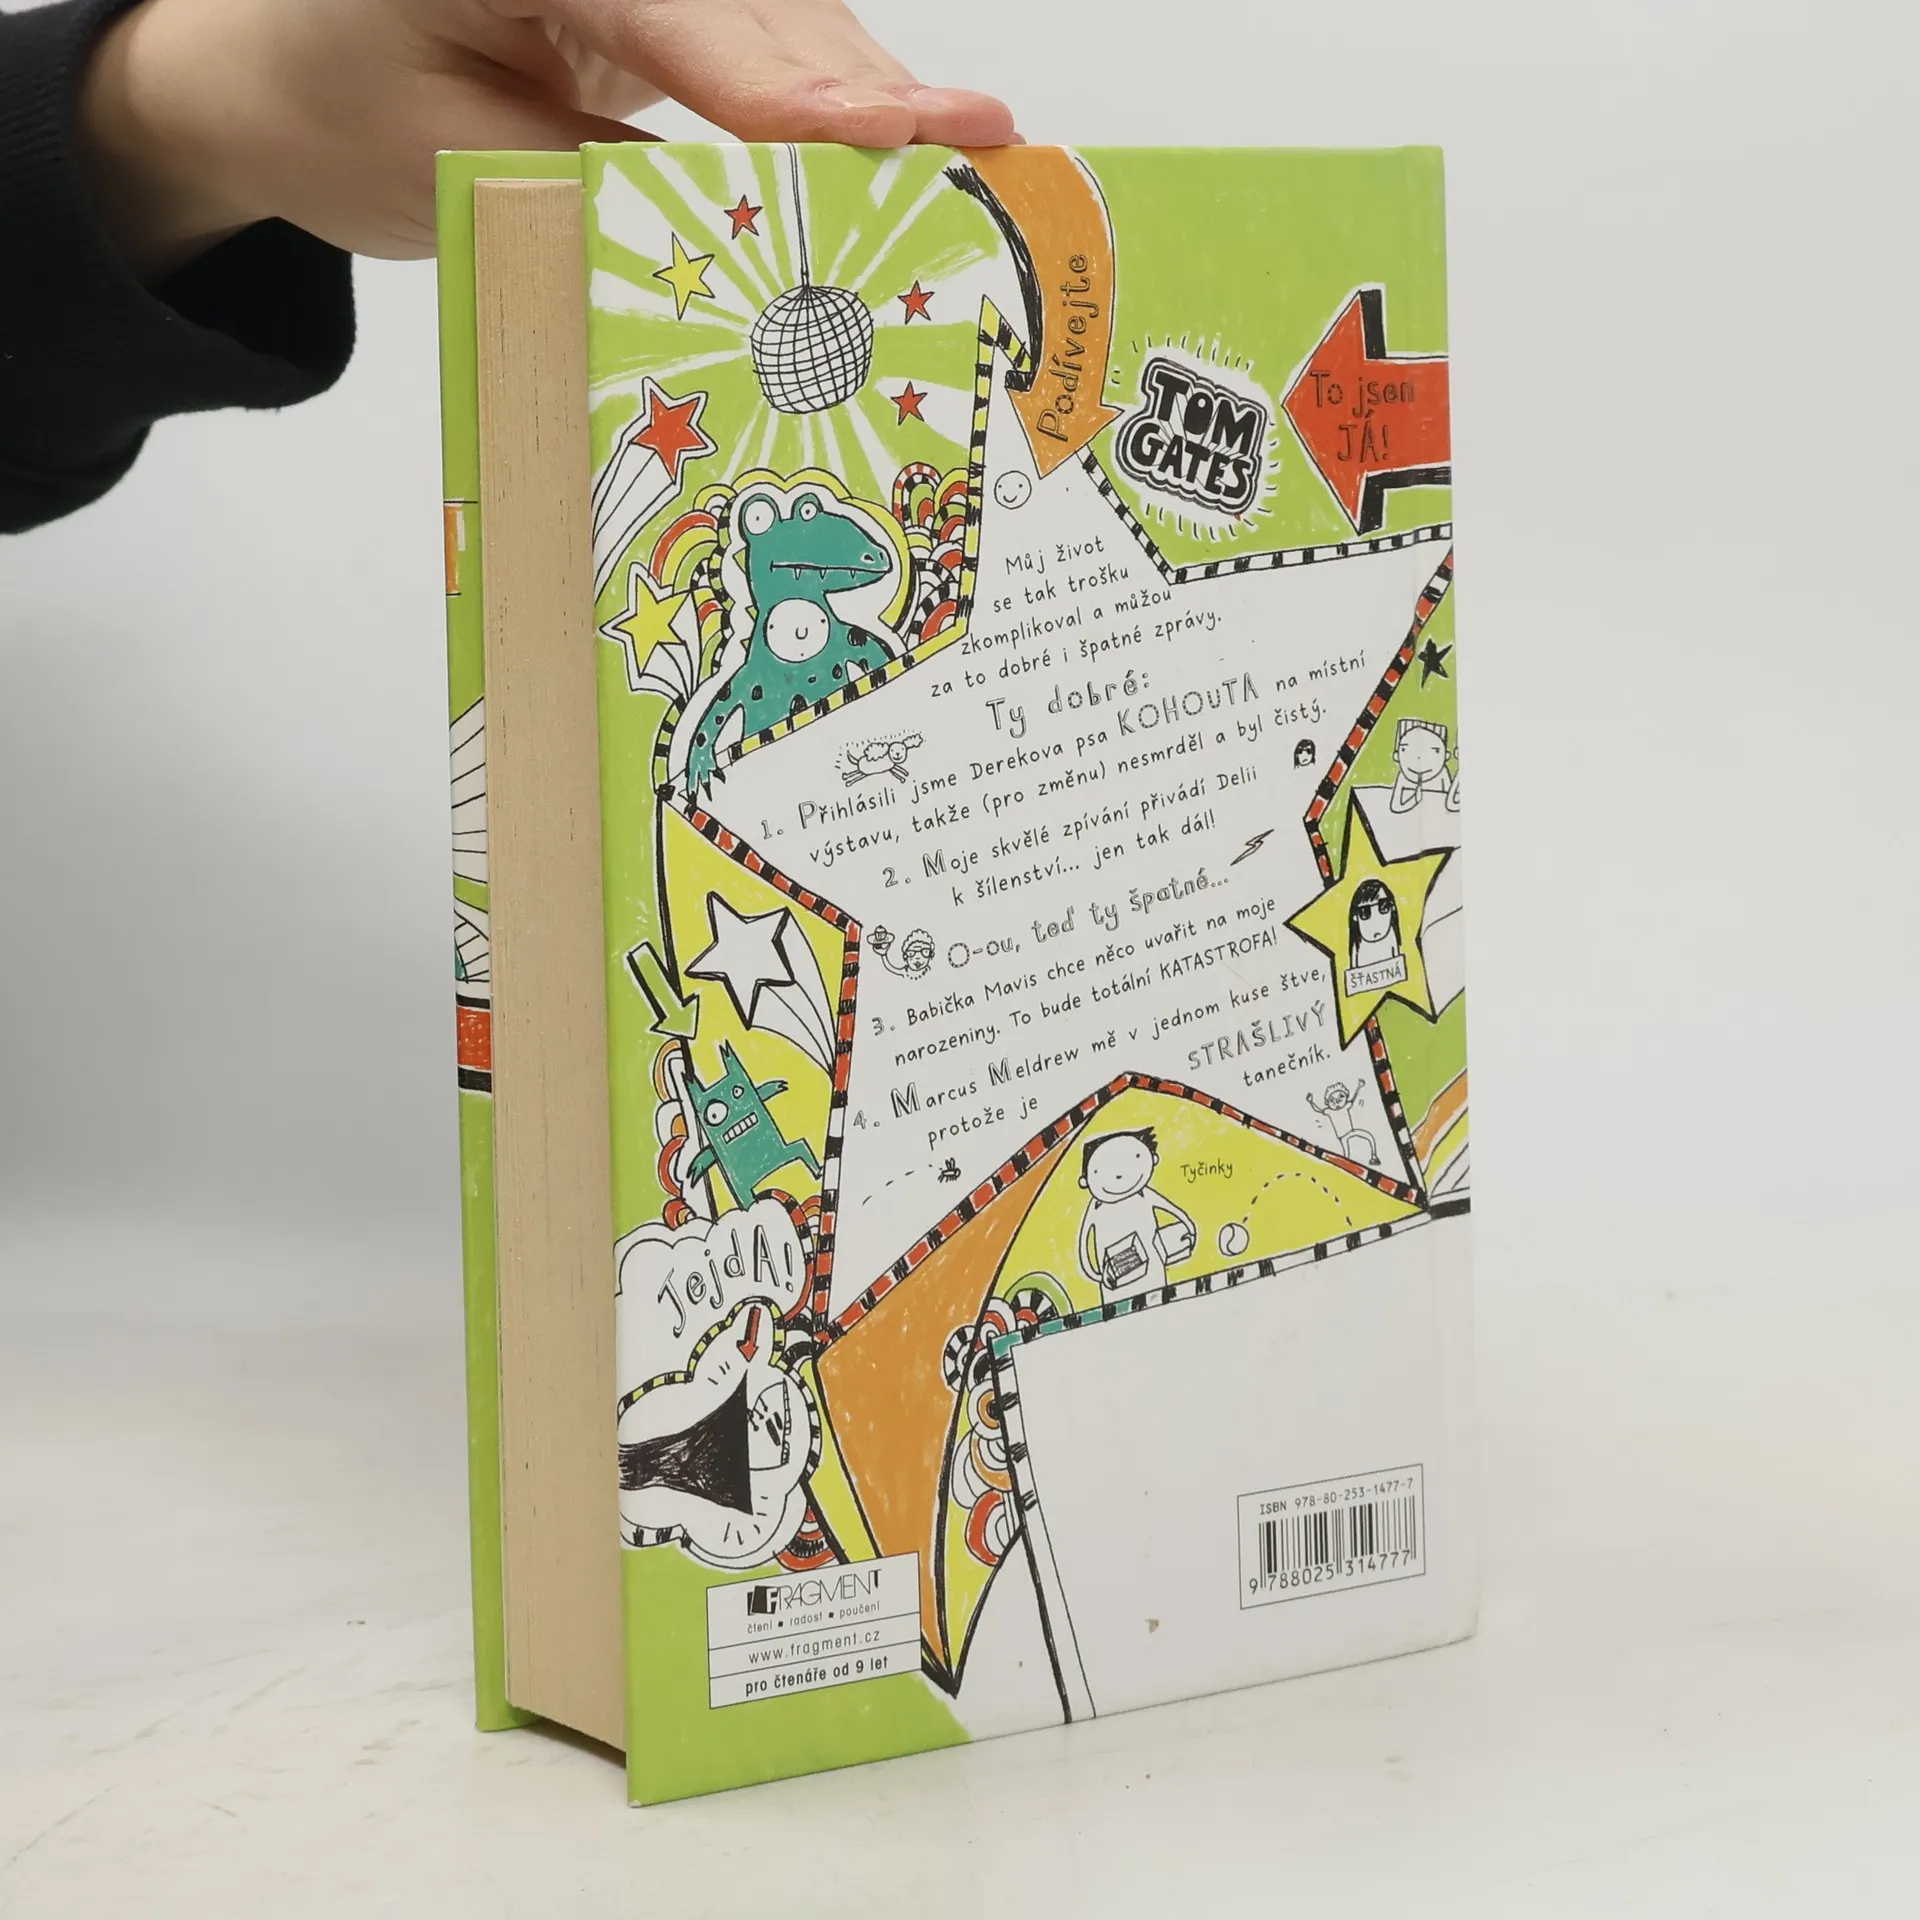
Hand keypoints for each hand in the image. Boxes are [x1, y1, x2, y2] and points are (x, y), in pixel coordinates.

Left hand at [78, 0, 1016, 275]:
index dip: (793, 83)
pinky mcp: (659, 0)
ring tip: (973, 158)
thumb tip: (747, 228)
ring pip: (783, 22)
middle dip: (867, 91)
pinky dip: (826, 108)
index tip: (887, 129)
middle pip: (764, 9)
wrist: (273, 74)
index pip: (684, 15)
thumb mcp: (458, 168)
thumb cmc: (339, 116)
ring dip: (869, 102)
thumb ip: (598, 183)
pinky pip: (764, 48)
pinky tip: (899, 150)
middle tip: (985, 151)